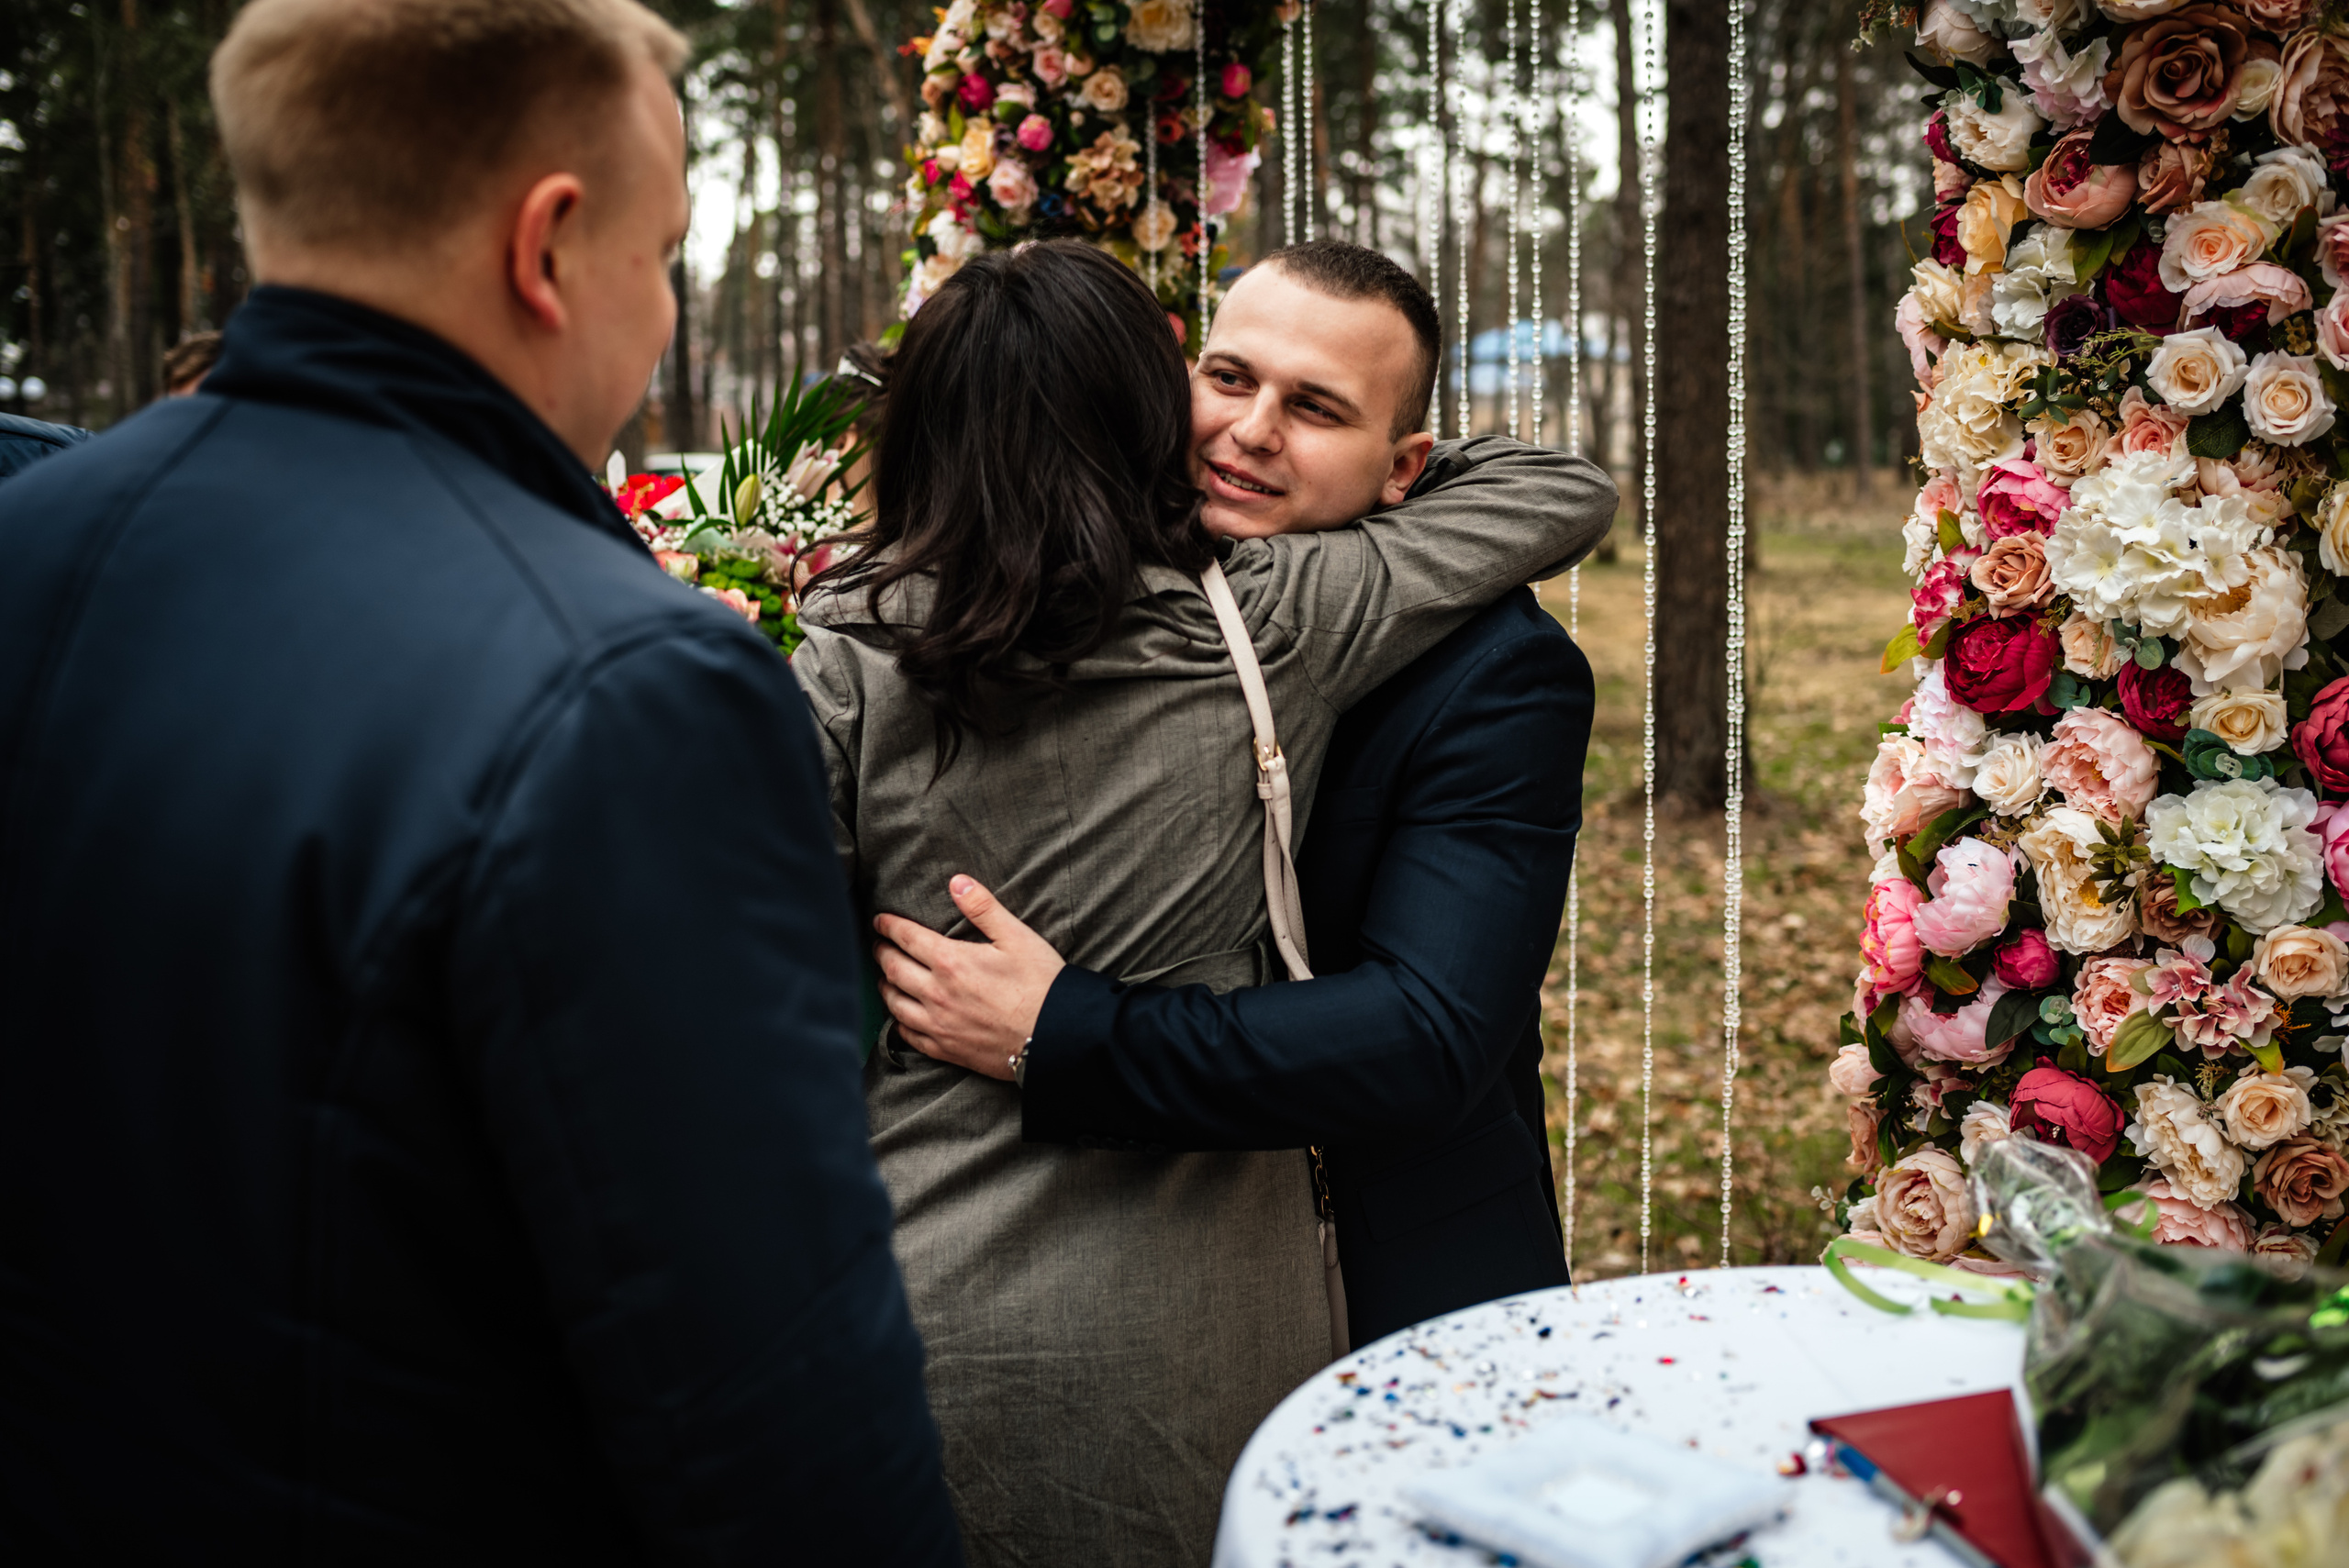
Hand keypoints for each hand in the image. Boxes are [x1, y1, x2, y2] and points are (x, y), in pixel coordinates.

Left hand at [874, 875, 1065, 1080]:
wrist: (1055, 1037)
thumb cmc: (1041, 985)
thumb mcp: (1017, 937)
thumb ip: (983, 908)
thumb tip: (957, 882)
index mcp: (951, 961)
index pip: (907, 938)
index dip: (889, 926)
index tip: (880, 921)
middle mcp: (937, 994)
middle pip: (893, 969)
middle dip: (881, 952)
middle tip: (878, 945)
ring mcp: (939, 1024)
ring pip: (894, 1003)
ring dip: (884, 986)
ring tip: (884, 977)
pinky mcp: (946, 1049)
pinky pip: (908, 1035)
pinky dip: (898, 1021)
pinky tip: (901, 1016)